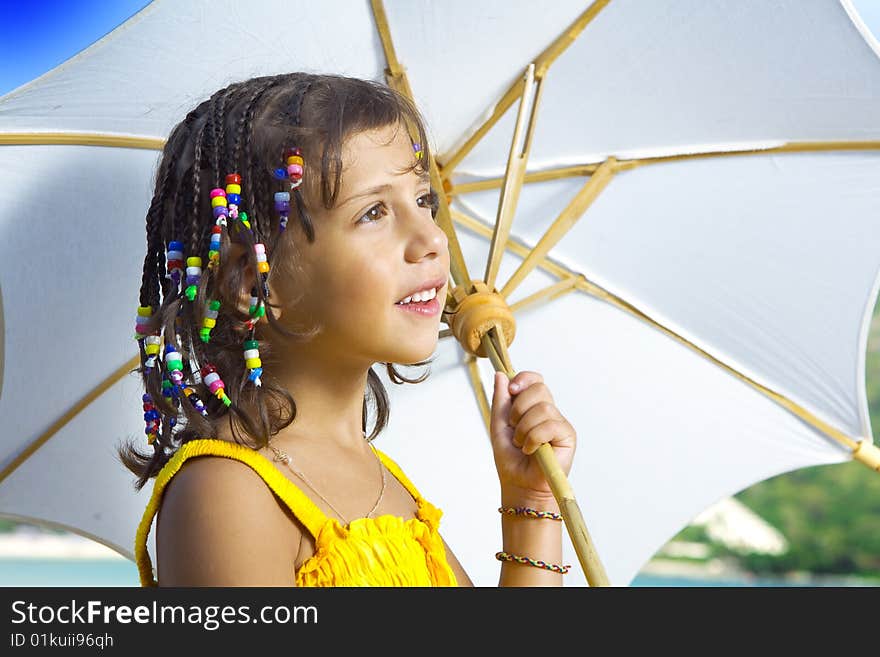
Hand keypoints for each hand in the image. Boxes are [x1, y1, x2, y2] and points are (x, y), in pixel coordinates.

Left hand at [489, 370, 576, 501]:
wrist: (519, 484)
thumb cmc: (510, 459)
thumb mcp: (499, 425)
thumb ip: (500, 401)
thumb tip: (501, 374)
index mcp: (532, 406)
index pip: (535, 380)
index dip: (524, 379)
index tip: (512, 390)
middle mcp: (549, 412)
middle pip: (539, 388)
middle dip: (519, 408)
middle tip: (514, 428)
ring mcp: (559, 423)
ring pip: (543, 408)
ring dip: (524, 428)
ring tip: (522, 444)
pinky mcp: (567, 436)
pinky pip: (549, 425)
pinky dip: (534, 438)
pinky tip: (531, 450)